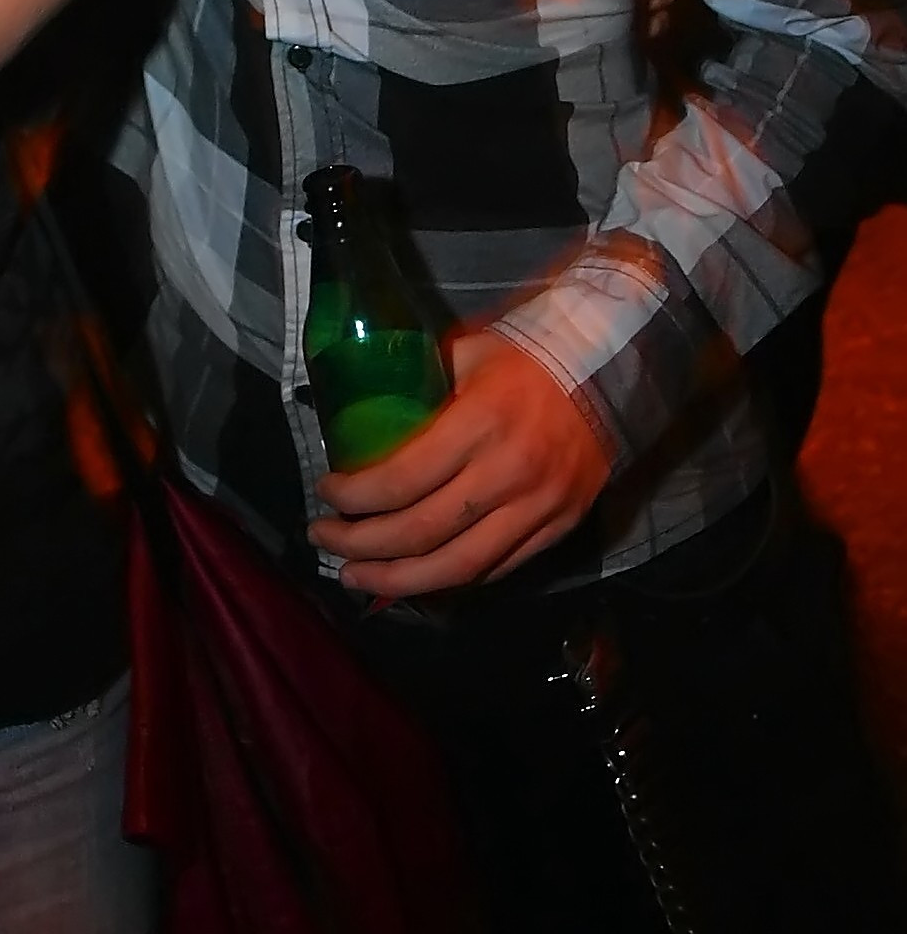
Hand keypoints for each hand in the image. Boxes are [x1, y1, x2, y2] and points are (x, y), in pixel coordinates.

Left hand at [307, 331, 611, 595]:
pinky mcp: (558, 529)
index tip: (325, 494)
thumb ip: (418, 385)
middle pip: (422, 532)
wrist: (610, 372)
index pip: (402, 478)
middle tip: (324, 539)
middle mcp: (509, 473)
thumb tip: (362, 410)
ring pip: (458, 567)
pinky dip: (450, 578)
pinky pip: (496, 568)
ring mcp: (538, 508)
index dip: (355, 496)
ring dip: (398, 580)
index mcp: (480, 422)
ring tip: (356, 577)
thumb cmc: (525, 355)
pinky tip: (415, 575)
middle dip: (362, 544)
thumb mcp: (465, 353)